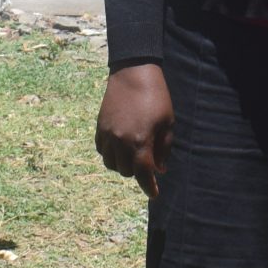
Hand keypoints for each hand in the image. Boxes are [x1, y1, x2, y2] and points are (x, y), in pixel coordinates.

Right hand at [95, 62, 175, 196]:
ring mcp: (107, 134)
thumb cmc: (156, 97)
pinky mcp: (99, 127)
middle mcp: (121, 141)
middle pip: (126, 171)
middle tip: (147, 164)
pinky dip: (110, 154)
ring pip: (111, 164)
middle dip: (138, 172)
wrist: (133, 73)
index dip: (149, 187)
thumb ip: (164, 149)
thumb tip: (160, 169)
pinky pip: (101, 150)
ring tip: (132, 156)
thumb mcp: (168, 123)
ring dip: (122, 165)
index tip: (154, 194)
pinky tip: (120, 147)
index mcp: (140, 141)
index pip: (143, 174)